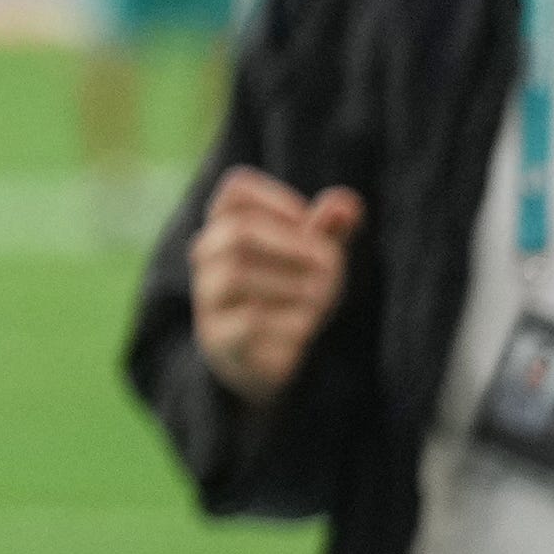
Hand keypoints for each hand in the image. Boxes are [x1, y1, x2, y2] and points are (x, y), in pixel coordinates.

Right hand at [190, 167, 365, 403]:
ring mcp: (209, 300)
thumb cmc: (294, 296)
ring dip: (292, 282)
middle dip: (291, 244)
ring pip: (235, 273)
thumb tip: (345, 203)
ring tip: (322, 298)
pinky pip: (248, 320)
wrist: (270, 363)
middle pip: (235, 231)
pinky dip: (289, 320)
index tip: (310, 224)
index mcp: (229, 229)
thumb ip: (329, 231)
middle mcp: (208, 259)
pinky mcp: (218, 339)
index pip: (235, 190)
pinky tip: (307, 326)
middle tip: (329, 265)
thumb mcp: (317, 260)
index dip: (279, 199)